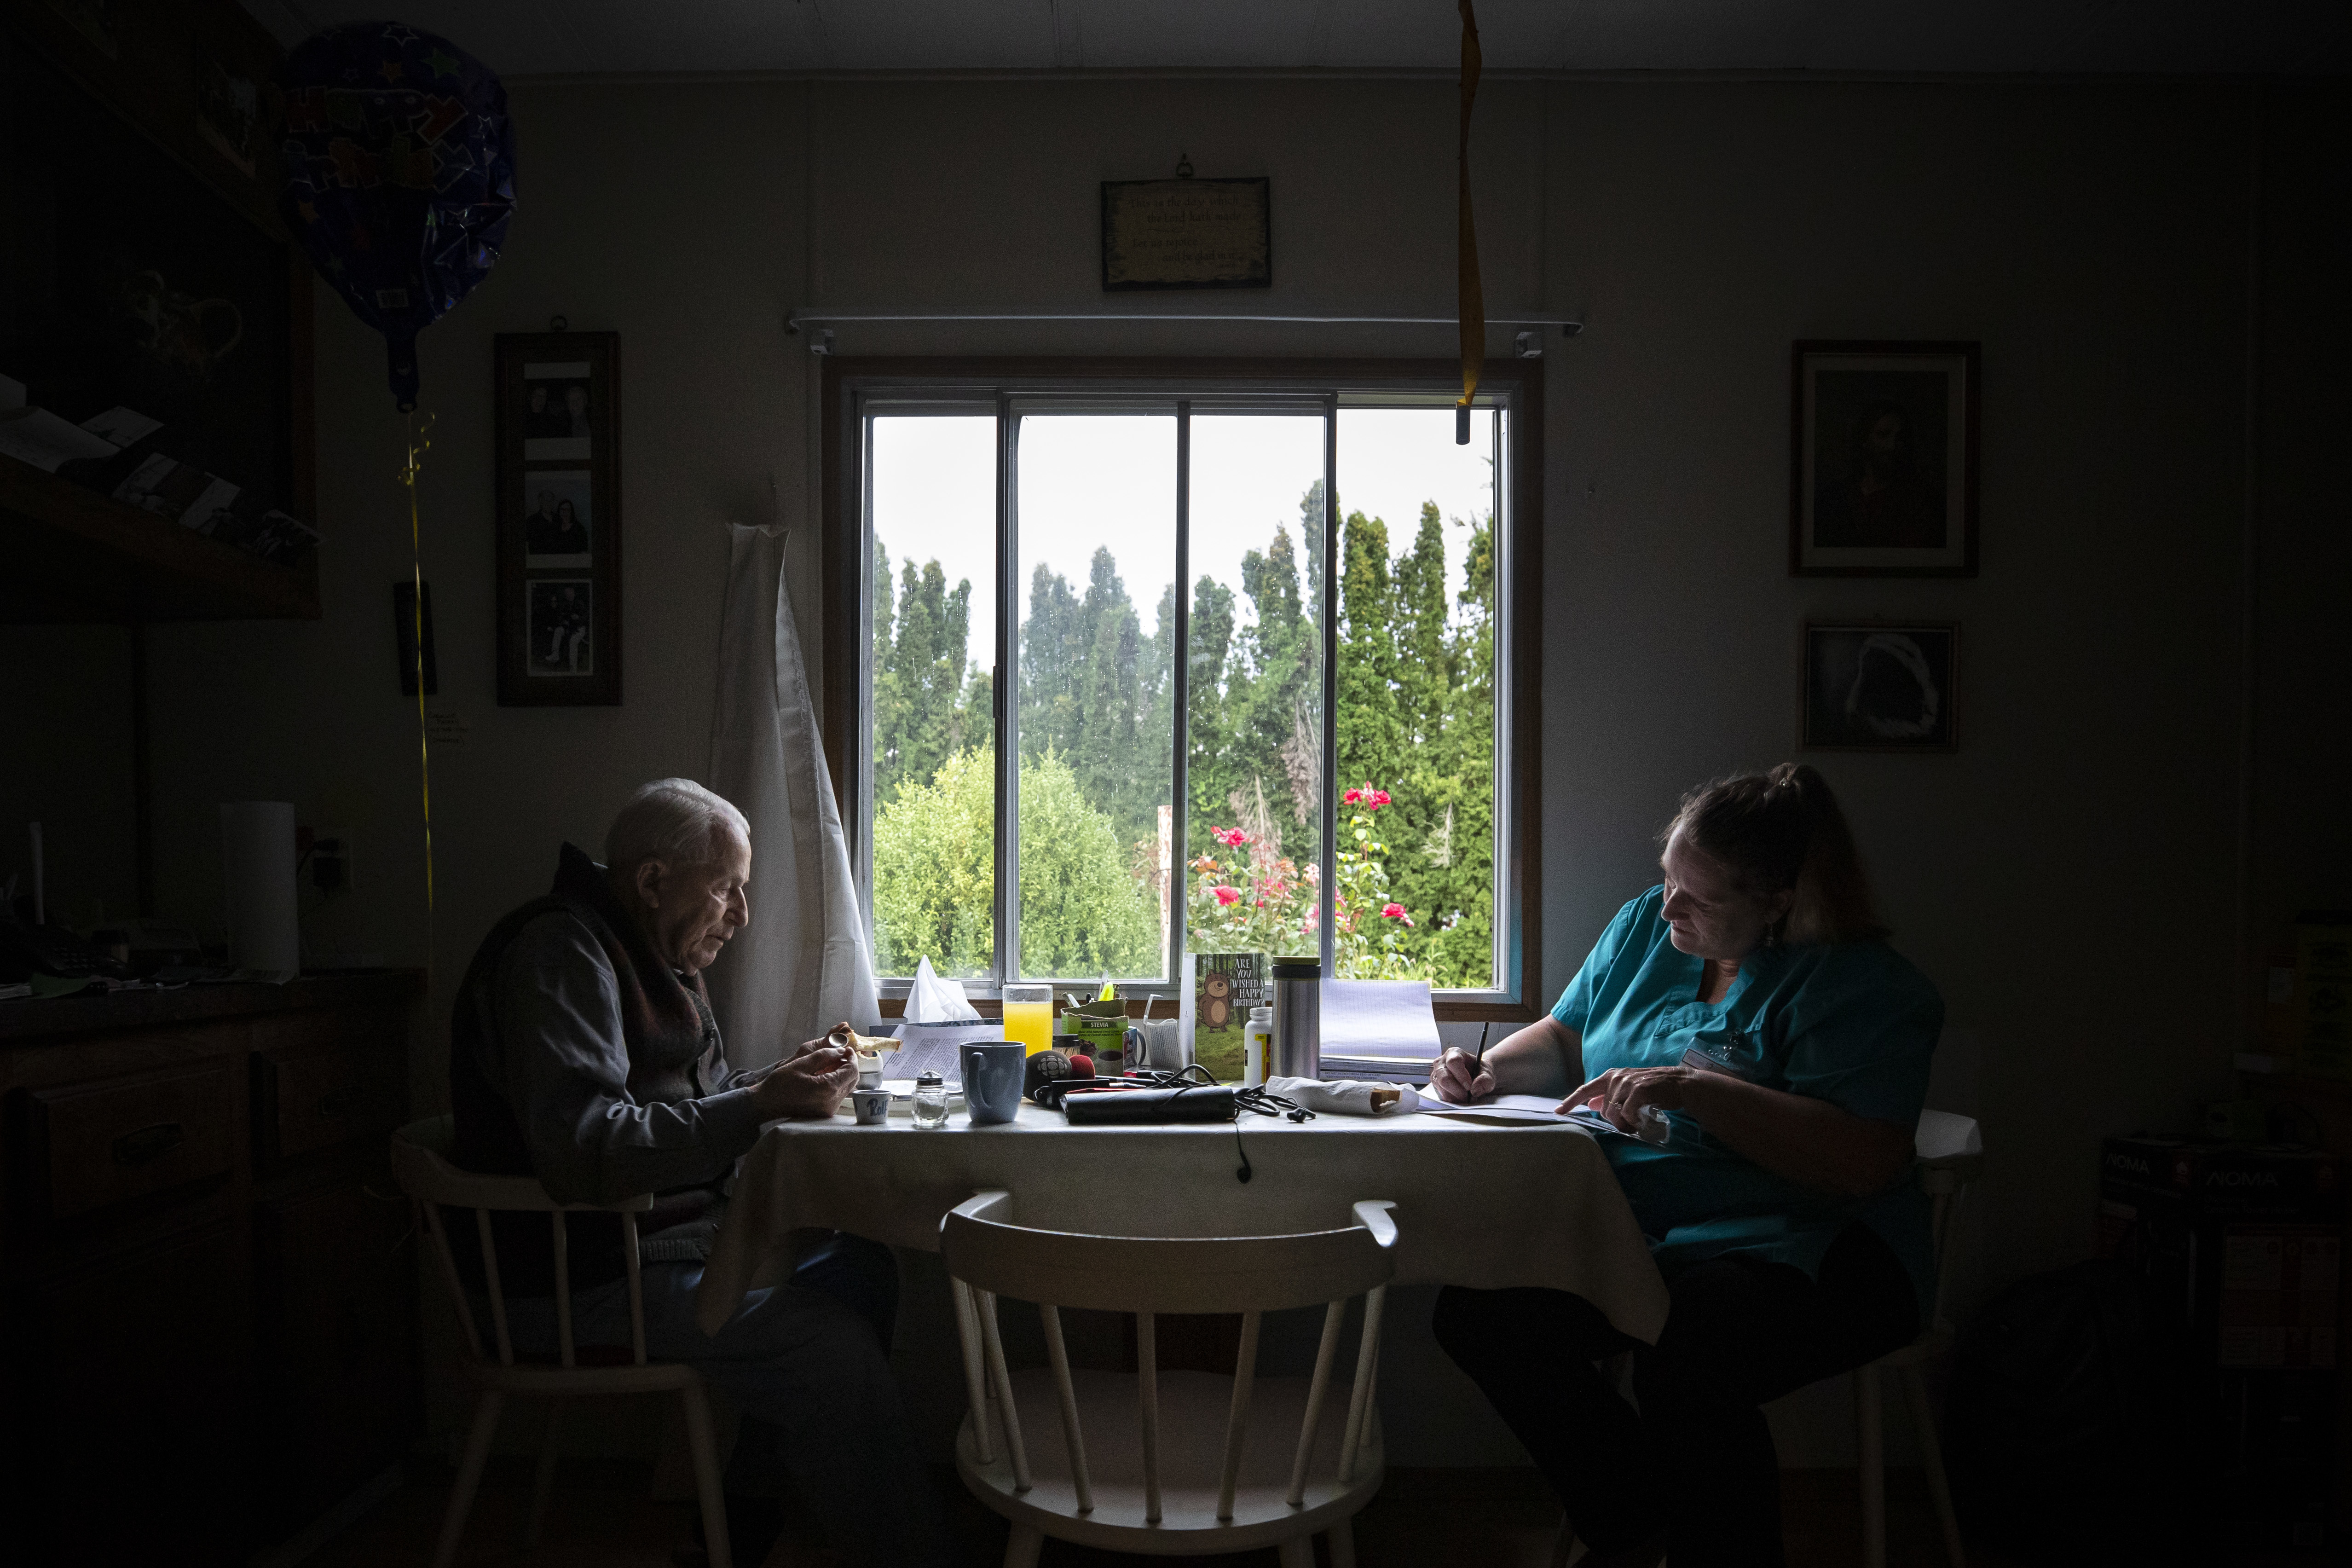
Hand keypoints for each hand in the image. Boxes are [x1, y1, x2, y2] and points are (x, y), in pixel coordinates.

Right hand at [752, 1037, 855, 1119]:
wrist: (767, 1104)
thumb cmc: (780, 1083)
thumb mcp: (801, 1063)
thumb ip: (824, 1055)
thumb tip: (841, 1051)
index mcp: (827, 1088)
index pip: (851, 1070)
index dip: (851, 1057)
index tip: (845, 1048)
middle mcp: (832, 1101)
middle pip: (852, 1079)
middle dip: (849, 1065)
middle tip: (840, 1054)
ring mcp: (829, 1109)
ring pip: (847, 1087)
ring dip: (843, 1074)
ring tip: (832, 1063)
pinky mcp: (825, 1112)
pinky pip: (839, 1094)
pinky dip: (837, 1083)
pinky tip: (827, 1075)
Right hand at [1428, 1047, 1494, 1104]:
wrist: (1476, 1076)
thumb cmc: (1479, 1072)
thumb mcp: (1487, 1074)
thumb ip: (1485, 1080)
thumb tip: (1475, 1089)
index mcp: (1455, 1053)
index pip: (1453, 1062)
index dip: (1461, 1075)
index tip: (1469, 1086)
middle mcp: (1442, 1062)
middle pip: (1444, 1077)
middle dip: (1458, 1090)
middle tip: (1469, 1096)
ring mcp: (1437, 1074)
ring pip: (1442, 1088)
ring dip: (1456, 1096)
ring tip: (1467, 1097)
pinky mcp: (1436, 1085)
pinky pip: (1442, 1095)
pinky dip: (1453, 1099)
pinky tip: (1461, 1097)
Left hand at [1561, 1065, 1704, 1131]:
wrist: (1678, 1083)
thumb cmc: (1652, 1088)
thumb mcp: (1626, 1088)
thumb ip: (1607, 1095)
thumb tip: (1589, 1104)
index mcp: (1610, 1076)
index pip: (1585, 1089)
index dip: (1570, 1101)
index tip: (1558, 1112)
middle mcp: (1616, 1077)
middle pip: (1602, 1110)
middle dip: (1614, 1122)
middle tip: (1629, 1124)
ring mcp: (1627, 1082)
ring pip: (1614, 1113)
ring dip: (1625, 1124)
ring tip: (1637, 1123)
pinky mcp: (1638, 1090)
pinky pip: (1628, 1114)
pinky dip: (1634, 1121)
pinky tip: (1642, 1120)